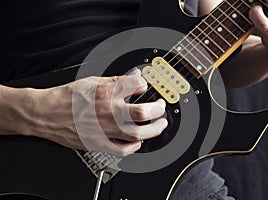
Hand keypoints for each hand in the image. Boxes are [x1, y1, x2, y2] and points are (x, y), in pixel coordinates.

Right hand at [19, 69, 166, 155]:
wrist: (46, 113)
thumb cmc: (66, 97)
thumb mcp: (92, 81)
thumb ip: (117, 80)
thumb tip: (135, 76)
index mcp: (105, 93)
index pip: (136, 86)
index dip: (144, 85)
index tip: (144, 87)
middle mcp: (107, 111)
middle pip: (143, 112)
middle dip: (158, 109)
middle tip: (160, 107)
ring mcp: (104, 129)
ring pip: (137, 133)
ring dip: (153, 129)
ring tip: (159, 124)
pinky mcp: (98, 143)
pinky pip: (122, 149)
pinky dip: (134, 146)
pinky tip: (138, 141)